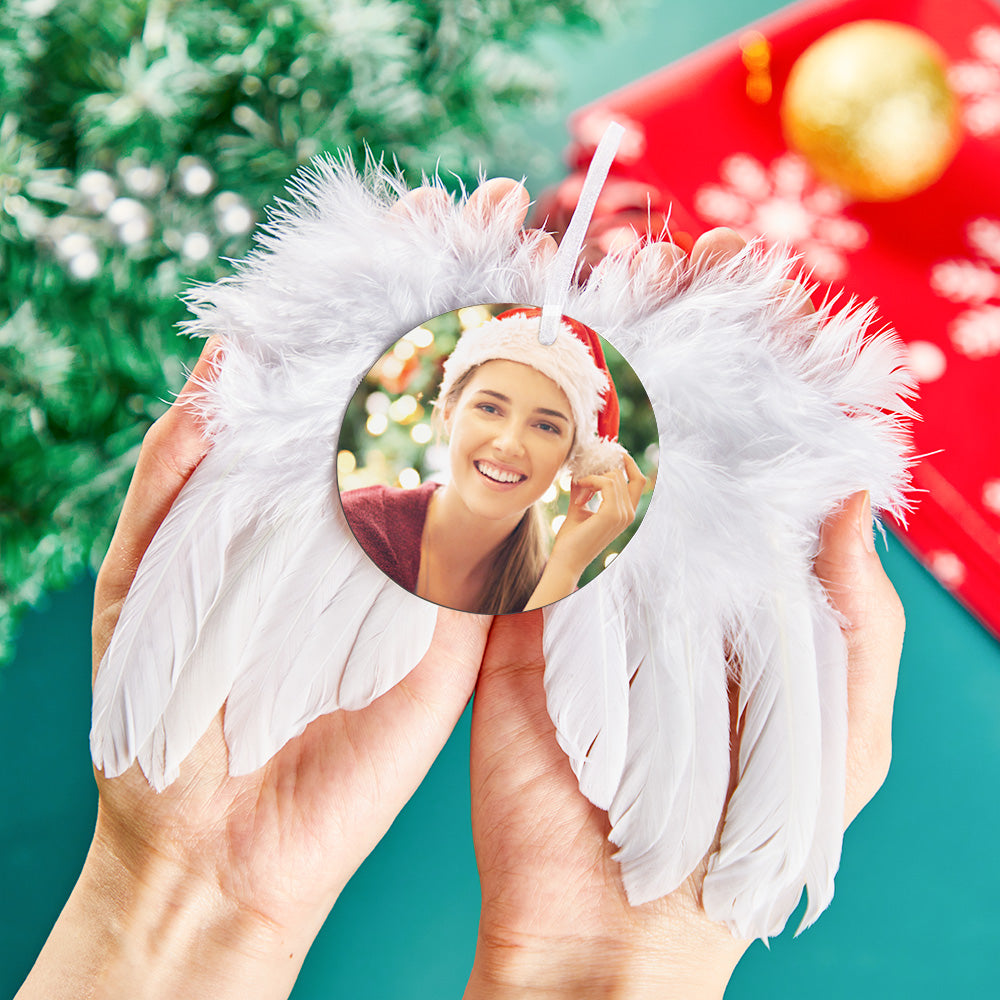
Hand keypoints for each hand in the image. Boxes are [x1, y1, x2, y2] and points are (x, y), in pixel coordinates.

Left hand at [21, 178, 549, 998]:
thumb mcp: (152, 561)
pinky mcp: (474, 615)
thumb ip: (184, 463)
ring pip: (495, 440)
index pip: (360, 358)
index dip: (392, 282)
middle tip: (512, 212)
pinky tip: (595, 386)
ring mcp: (436, 554)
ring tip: (567, 267)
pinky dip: (564, 458)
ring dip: (532, 351)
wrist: (222, 832)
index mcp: (305, 480)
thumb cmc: (170, 699)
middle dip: (476, 289)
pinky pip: (523, 529)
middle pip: (440, 380)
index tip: (426, 208)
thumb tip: (225, 357)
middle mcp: (382, 504)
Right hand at [463, 231, 902, 999]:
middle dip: (630, 325)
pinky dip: (478, 442)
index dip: (731, 349)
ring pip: (552, 446)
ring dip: (545, 360)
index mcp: (724, 569)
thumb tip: (853, 493)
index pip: (727, 434)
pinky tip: (476, 360)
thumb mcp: (836, 723)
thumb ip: (851, 614)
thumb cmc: (741, 825)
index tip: (731, 263)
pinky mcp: (491, 603)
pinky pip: (485, 512)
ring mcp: (561, 571)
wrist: (612, 914)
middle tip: (628, 235)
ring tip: (536, 260)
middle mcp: (643, 553)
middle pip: (633, 418)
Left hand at [554, 452, 646, 576]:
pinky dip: (591, 480)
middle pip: (624, 474)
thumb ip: (584, 489)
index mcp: (625, 513)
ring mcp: (623, 515)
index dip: (627, 463)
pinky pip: (606, 483)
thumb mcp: (579, 508)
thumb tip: (580, 470)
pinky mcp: (612, 515)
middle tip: (581, 478)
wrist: (566, 560)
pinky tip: (579, 486)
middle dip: (602, 469)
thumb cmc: (572, 539)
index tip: (610, 453)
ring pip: (614, 477)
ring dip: (592, 477)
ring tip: (577, 487)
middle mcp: (628, 514)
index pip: (638, 480)